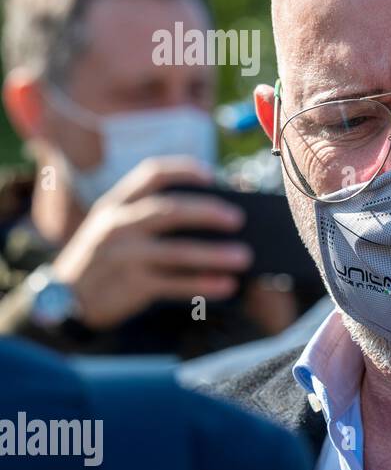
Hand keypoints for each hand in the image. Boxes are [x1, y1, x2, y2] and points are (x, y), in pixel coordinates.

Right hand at [49, 156, 251, 329]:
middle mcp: (118, 224)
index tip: (212, 175)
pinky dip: (203, 284)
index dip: (184, 170)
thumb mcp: (117, 229)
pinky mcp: (130, 284)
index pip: (152, 174)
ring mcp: (123, 255)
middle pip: (169, 210)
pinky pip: (174, 283)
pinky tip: (227, 285)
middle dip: (207, 212)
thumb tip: (216, 216)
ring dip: (213, 254)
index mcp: (117, 203)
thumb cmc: (108, 259)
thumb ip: (152, 218)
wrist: (66, 299)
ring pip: (175, 251)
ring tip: (244, 257)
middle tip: (239, 219)